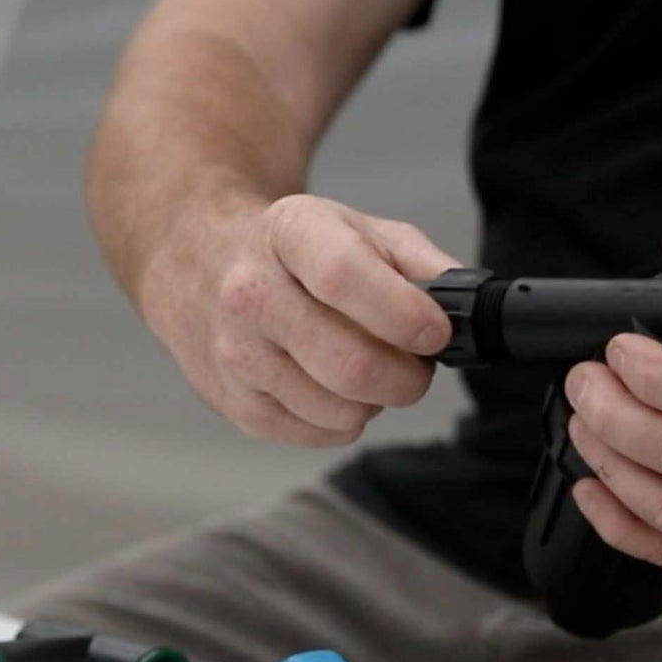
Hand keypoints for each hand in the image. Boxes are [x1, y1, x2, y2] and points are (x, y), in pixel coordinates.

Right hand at [138, 192, 457, 446]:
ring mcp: (235, 353)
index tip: (437, 333)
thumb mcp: (352, 227)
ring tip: (364, 368)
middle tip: (415, 364)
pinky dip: (342, 418)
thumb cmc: (291, 251)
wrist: (197, 265)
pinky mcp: (231, 402)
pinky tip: (328, 385)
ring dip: (374, 400)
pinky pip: (318, 433)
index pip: (346, 279)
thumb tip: (464, 306)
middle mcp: (249, 293)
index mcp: (288, 233)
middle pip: (351, 364)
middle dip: (407, 376)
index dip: (405, 315)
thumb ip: (417, 261)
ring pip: (340, 410)